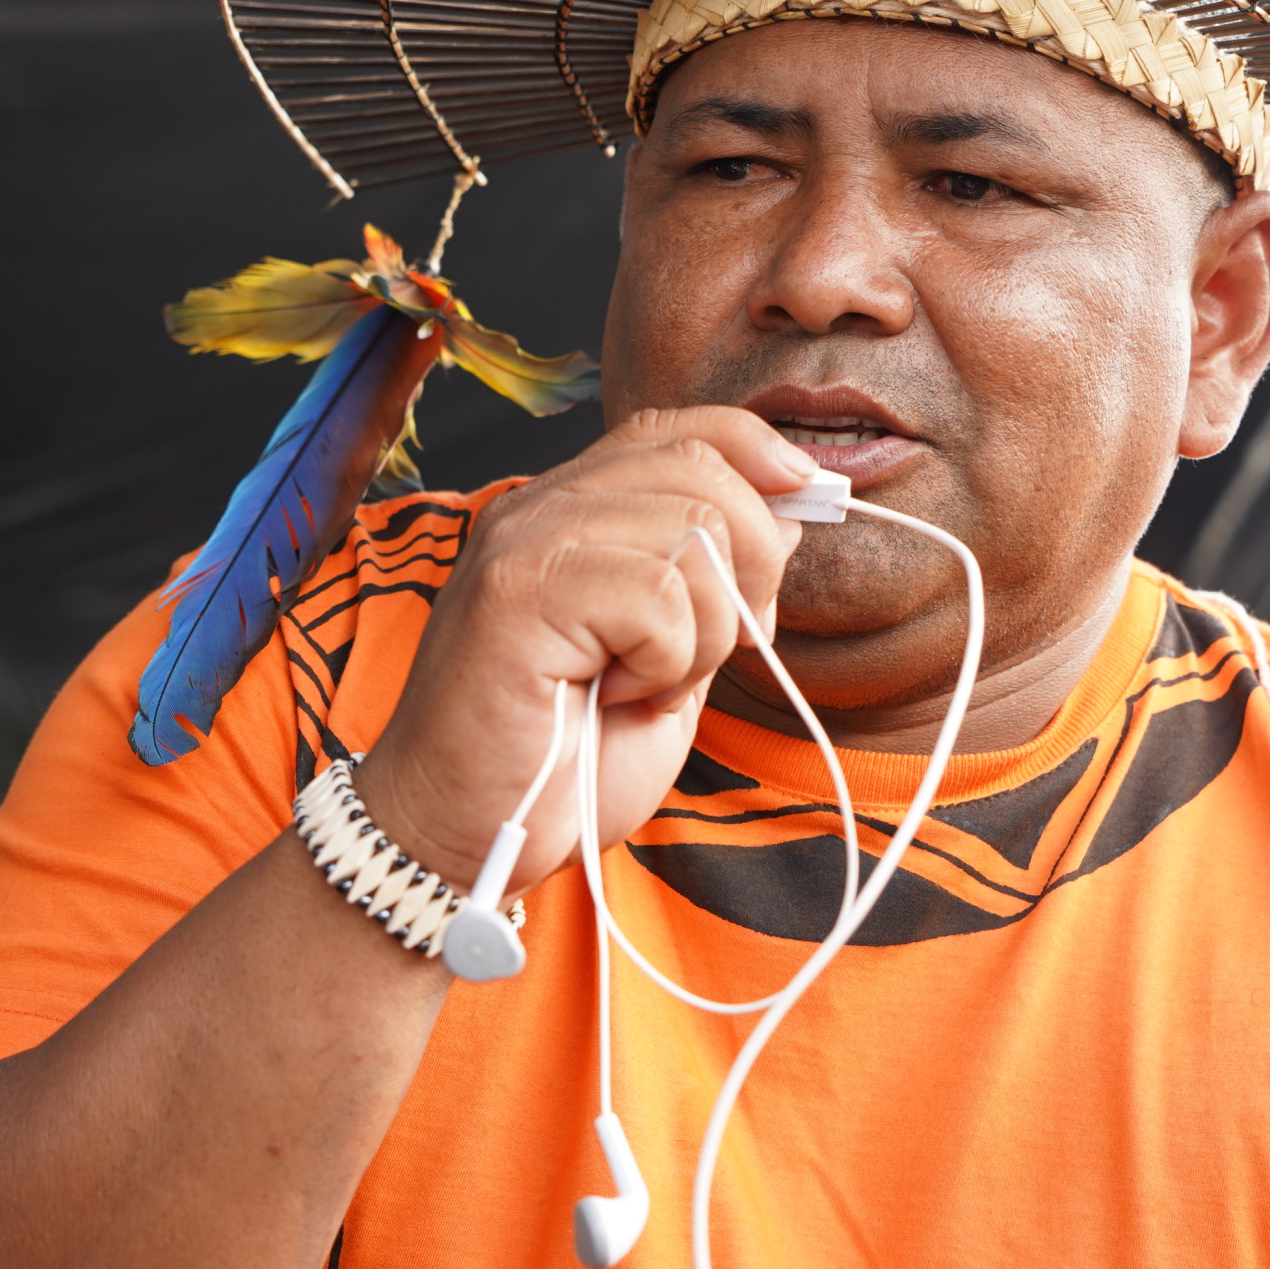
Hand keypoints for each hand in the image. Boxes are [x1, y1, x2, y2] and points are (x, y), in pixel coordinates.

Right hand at [352, 407, 812, 895]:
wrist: (462, 838)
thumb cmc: (559, 761)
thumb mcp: (670, 659)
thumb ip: (716, 584)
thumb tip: (787, 512)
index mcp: (573, 511)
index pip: (680, 430)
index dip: (756, 451)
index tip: (807, 494)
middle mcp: (542, 507)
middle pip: (703, 470)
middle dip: (753, 565)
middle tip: (711, 651)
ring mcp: (524, 541)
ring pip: (694, 531)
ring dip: (704, 632)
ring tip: (649, 683)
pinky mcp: (517, 591)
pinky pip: (660, 595)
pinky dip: (667, 662)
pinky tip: (618, 695)